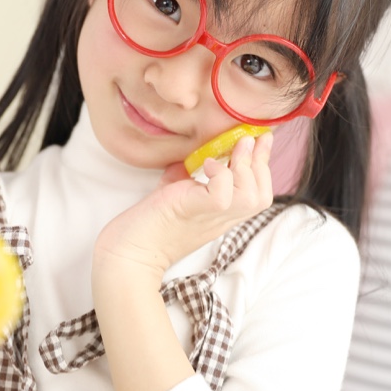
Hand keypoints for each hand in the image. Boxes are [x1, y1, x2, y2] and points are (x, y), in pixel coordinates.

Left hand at [94, 131, 274, 288]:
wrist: (127, 252)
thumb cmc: (148, 224)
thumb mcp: (175, 193)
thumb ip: (187, 176)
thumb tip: (194, 154)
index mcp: (221, 215)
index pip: (258, 194)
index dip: (263, 166)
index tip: (262, 139)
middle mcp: (221, 219)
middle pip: (261, 197)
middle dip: (262, 163)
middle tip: (251, 138)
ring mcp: (210, 217)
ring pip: (252, 196)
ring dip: (246, 167)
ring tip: (233, 149)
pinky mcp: (195, 211)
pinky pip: (224, 195)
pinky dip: (222, 175)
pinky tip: (207, 164)